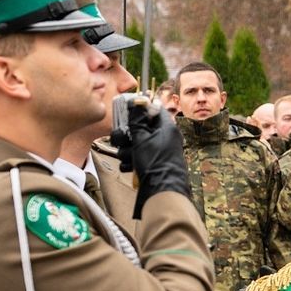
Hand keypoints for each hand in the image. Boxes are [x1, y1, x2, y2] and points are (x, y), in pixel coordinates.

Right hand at [121, 104, 191, 218]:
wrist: (162, 190)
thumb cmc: (155, 162)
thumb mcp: (142, 137)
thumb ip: (137, 119)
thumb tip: (137, 100)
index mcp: (167, 128)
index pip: (154, 109)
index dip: (139, 110)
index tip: (126, 113)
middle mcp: (164, 138)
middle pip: (140, 128)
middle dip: (127, 135)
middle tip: (123, 141)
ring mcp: (158, 151)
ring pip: (136, 144)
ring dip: (127, 150)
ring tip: (129, 158)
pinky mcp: (152, 163)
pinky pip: (137, 157)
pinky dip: (131, 161)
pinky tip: (130, 166)